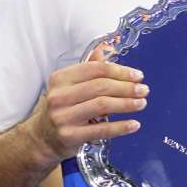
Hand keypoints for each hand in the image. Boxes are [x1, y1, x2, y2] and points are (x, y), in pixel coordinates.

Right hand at [29, 60, 147, 160]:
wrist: (43, 138)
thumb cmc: (63, 108)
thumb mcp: (70, 85)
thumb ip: (88, 68)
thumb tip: (106, 48)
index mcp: (61, 78)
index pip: (96, 70)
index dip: (121, 71)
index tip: (138, 76)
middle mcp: (59, 96)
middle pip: (101, 86)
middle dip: (127, 87)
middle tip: (144, 90)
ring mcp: (63, 117)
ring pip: (103, 105)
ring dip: (127, 104)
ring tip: (142, 103)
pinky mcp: (69, 136)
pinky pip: (101, 130)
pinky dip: (121, 127)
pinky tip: (134, 124)